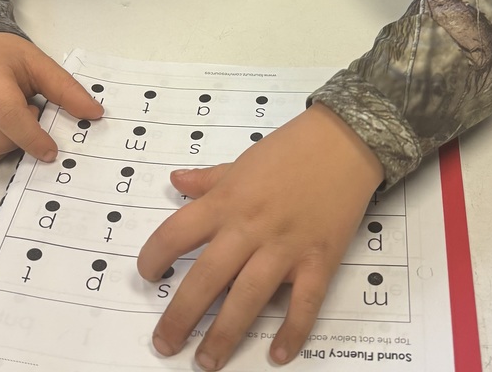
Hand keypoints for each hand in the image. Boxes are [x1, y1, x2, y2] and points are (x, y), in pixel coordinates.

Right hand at [0, 33, 102, 166]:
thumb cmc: (4, 57)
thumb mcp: (38, 64)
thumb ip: (66, 90)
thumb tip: (95, 115)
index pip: (9, 117)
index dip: (33, 138)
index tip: (51, 151)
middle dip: (18, 137)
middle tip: (24, 112)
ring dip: (0, 146)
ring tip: (2, 118)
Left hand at [138, 102, 383, 369]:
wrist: (344, 142)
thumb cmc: (291, 149)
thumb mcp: (242, 160)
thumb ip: (208, 179)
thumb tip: (175, 181)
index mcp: (227, 200)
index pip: (176, 233)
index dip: (154, 257)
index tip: (147, 276)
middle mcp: (250, 227)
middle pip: (206, 278)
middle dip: (180, 317)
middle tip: (165, 344)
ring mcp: (285, 247)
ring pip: (247, 298)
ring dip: (224, 335)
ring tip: (205, 362)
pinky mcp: (319, 260)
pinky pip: (304, 304)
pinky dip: (292, 331)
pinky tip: (278, 355)